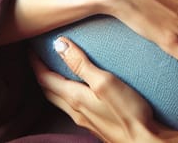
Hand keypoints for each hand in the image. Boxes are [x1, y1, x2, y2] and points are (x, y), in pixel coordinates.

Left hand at [31, 38, 160, 142]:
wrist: (146, 142)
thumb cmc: (128, 112)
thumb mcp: (104, 81)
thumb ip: (81, 64)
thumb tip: (59, 45)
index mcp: (74, 98)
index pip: (46, 78)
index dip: (36, 62)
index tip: (31, 46)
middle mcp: (76, 111)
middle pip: (49, 91)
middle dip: (41, 73)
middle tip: (39, 56)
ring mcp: (86, 120)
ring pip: (60, 99)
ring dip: (53, 84)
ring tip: (55, 69)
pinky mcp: (98, 123)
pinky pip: (73, 106)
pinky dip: (68, 92)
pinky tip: (79, 89)